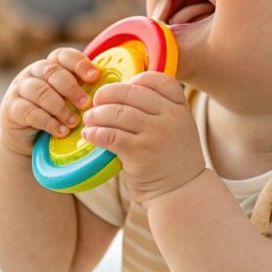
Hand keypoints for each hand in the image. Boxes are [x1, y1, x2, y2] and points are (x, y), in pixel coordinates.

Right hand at [0, 47, 100, 157]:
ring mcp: (19, 89)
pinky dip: (47, 121)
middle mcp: (33, 73)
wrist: (29, 139)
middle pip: (52, 72)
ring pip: (39, 91)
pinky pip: (28, 111)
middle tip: (86, 104)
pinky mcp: (11, 108)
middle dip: (71, 88)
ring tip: (73, 122)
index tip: (94, 77)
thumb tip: (114, 89)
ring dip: (59, 107)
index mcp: (51, 65)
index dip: (79, 63)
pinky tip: (61, 131)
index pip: (63, 55)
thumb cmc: (57, 115)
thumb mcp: (71, 101)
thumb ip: (85, 91)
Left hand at [81, 72, 204, 203]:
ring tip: (88, 119)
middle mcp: (170, 117)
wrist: (182, 192)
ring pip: (117, 112)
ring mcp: (156, 134)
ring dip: (96, 114)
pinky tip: (89, 135)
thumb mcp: (179, 128)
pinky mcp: (140, 152)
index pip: (157, 80)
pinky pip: (110, 135)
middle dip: (107, 94)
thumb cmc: (173, 159)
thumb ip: (161, 111)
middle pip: (131, 92)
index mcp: (180, 108)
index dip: (136, 79)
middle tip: (95, 101)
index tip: (122, 88)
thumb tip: (123, 95)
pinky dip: (96, 133)